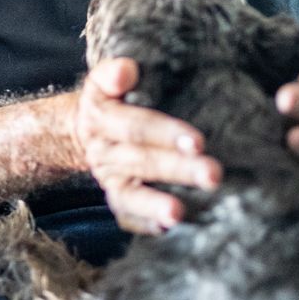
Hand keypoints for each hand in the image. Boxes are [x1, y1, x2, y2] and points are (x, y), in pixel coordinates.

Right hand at [75, 58, 220, 233]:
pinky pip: (126, 217)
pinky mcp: (117, 200)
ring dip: (155, 205)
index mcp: (102, 118)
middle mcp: (104, 152)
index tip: (197, 141)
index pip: (134, 126)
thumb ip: (113, 72)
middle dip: (177, 169)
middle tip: (214, 174)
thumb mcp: (104, 79)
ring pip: (130, 196)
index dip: (164, 133)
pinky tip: (167, 229)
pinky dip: (145, 224)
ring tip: (179, 214)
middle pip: (141, 161)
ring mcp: (110, 180)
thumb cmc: (111, 98)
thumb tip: (127, 70)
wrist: (85, 128)